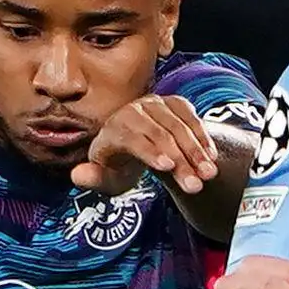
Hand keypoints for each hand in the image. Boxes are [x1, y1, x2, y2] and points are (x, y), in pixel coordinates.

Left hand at [71, 94, 220, 197]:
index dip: (150, 151)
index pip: (132, 138)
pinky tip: (211, 157)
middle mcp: (133, 111)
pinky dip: (202, 137)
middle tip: (196, 184)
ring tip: (209, 174)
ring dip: (196, 151)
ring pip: (179, 126)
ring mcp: (156, 104)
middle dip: (181, 160)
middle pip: (160, 134)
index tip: (168, 167)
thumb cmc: (121, 167)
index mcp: (112, 129)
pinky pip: (191, 118)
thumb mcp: (107, 179)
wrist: (140, 147)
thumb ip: (94, 179)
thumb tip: (77, 175)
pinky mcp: (174, 103)